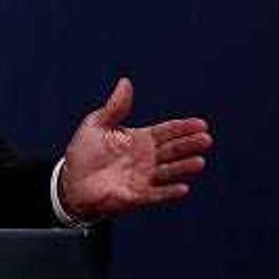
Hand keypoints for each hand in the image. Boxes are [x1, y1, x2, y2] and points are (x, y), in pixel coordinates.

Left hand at [59, 77, 212, 221]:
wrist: (72, 181)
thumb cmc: (85, 152)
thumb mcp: (96, 124)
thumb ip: (114, 107)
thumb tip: (125, 82)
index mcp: (141, 139)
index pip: (167, 132)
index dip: (183, 127)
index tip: (201, 124)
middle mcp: (147, 158)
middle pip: (172, 149)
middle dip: (189, 144)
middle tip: (206, 139)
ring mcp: (144, 177)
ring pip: (169, 171)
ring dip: (183, 167)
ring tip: (198, 161)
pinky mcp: (137, 196)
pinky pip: (156, 194)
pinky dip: (169, 192)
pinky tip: (183, 188)